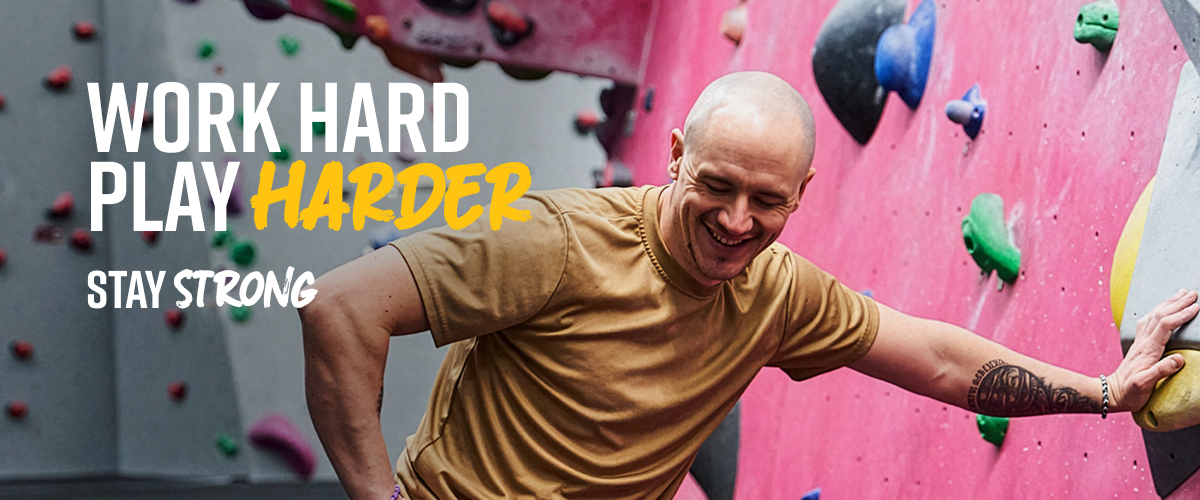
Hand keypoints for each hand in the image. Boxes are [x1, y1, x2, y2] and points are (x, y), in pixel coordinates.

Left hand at [1109, 289, 1198, 411]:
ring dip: (1168, 303)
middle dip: (1177, 303)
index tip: (1196, 307)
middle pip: (1160, 315)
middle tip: (1192, 293)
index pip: (1166, 325)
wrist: (1113, 393)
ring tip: (1181, 294)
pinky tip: (1162, 309)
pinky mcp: (1140, 345)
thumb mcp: (1145, 384)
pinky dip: (1159, 311)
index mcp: (1148, 349)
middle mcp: (1144, 341)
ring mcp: (1140, 342)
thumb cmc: (1131, 391)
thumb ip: (1161, 371)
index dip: (1181, 314)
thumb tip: (1179, 359)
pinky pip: (1149, 322)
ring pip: (1154, 316)